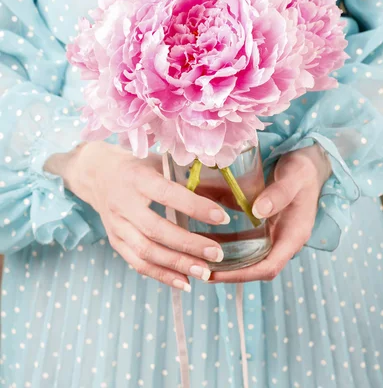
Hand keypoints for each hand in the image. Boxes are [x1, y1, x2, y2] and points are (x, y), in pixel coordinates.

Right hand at [45, 141, 229, 290]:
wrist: (97, 174)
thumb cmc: (137, 167)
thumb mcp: (157, 163)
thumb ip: (183, 178)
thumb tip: (221, 193)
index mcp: (138, 179)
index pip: (168, 195)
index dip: (195, 207)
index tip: (222, 217)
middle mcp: (124, 204)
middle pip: (156, 230)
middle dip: (189, 244)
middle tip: (217, 253)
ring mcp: (117, 226)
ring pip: (147, 252)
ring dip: (178, 265)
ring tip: (205, 272)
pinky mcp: (115, 242)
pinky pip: (138, 264)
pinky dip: (162, 275)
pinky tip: (185, 282)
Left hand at [210, 144, 331, 282]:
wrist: (309, 163)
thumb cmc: (303, 169)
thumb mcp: (294, 176)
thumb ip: (279, 193)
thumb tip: (258, 212)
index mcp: (293, 235)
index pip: (268, 266)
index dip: (242, 274)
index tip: (217, 274)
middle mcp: (282, 239)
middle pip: (254, 266)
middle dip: (228, 271)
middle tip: (199, 269)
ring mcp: (273, 233)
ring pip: (246, 254)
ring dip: (223, 257)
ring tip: (196, 256)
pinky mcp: (264, 225)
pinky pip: (243, 239)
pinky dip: (225, 240)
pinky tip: (204, 234)